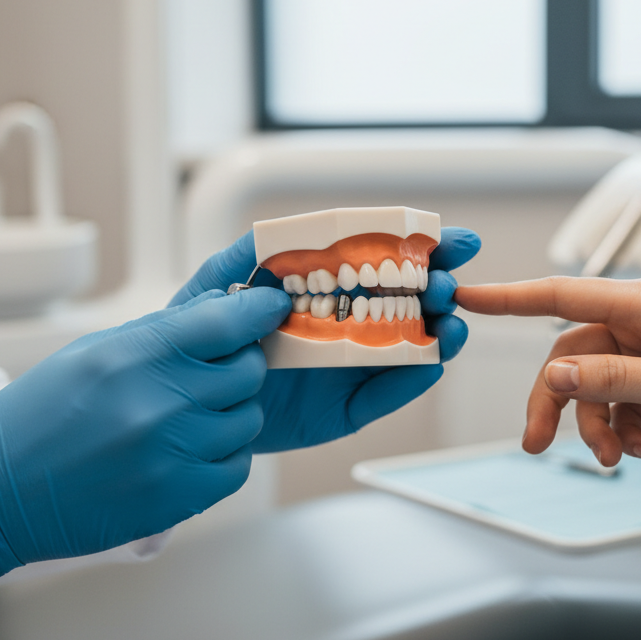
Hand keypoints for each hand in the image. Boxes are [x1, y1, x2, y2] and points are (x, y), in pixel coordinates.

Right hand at [0, 288, 290, 614]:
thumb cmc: (40, 415)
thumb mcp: (93, 351)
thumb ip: (161, 331)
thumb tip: (222, 307)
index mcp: (135, 354)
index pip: (228, 321)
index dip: (260, 309)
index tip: (273, 306)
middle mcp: (161, 401)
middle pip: (248, 371)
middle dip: (242, 365)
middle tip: (219, 370)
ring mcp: (173, 453)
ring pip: (248, 419)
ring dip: (233, 413)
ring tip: (195, 415)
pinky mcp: (178, 498)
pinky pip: (237, 466)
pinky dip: (226, 455)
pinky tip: (195, 449)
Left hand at [171, 227, 480, 451]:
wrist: (187, 397)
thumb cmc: (202, 333)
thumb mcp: (220, 282)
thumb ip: (255, 251)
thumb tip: (298, 230)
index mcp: (326, 285)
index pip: (384, 259)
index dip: (423, 248)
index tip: (453, 242)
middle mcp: (345, 323)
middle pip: (409, 302)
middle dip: (438, 289)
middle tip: (445, 286)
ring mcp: (348, 367)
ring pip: (409, 348)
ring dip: (438, 334)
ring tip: (450, 326)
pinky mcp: (343, 409)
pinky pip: (383, 396)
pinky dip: (410, 381)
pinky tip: (429, 364)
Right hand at [455, 276, 640, 466]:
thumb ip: (612, 381)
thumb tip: (553, 375)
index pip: (557, 295)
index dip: (505, 297)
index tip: (463, 296)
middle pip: (571, 355)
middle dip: (555, 403)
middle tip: (536, 445)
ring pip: (596, 383)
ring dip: (597, 424)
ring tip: (615, 459)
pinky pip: (624, 398)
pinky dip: (626, 427)